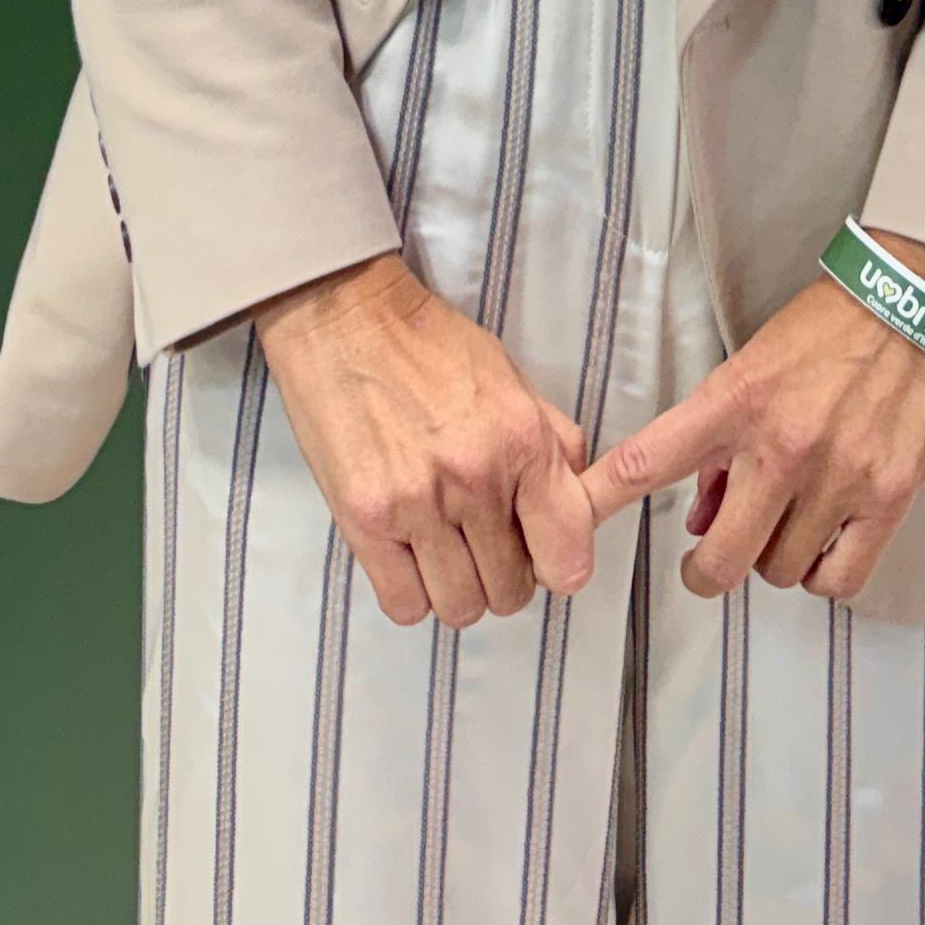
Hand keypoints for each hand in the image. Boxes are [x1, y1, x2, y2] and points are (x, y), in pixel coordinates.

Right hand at [254, 251, 595, 630]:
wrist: (346, 318)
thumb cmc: (428, 344)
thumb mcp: (510, 379)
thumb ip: (553, 443)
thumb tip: (579, 502)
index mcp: (522, 441)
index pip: (568, 557)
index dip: (559, 565)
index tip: (543, 555)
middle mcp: (475, 479)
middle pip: (511, 593)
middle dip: (503, 575)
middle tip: (482, 540)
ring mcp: (416, 505)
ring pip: (459, 607)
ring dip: (456, 587)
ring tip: (443, 546)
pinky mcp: (364, 521)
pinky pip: (404, 605)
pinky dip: (410, 591)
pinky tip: (407, 553)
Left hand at [580, 232, 924, 606]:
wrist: (914, 302)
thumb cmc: (828, 328)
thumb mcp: (753, 364)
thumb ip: (719, 440)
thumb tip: (702, 513)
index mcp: (735, 402)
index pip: (649, 460)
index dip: (602, 498)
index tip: (574, 520)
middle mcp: (781, 448)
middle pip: (720, 560)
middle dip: (704, 570)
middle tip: (707, 560)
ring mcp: (837, 478)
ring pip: (780, 572)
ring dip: (775, 558)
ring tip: (787, 522)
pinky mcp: (887, 499)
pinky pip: (839, 580)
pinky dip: (825, 573)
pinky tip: (825, 542)